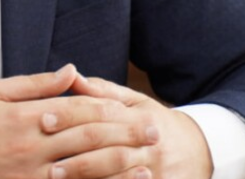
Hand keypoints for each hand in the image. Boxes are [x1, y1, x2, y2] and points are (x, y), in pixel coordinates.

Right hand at [0, 65, 160, 178]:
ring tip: (146, 163)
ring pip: (82, 171)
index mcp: (25, 118)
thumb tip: (72, 71)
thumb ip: (35, 84)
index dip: (111, 110)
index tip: (136, 110)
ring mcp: (29, 177)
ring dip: (117, 168)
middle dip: (124, 136)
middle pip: (87, 140)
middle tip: (154, 134)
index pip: (77, 111)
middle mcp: (30, 148)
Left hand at [50, 73, 213, 178]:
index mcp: (140, 118)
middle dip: (78, 158)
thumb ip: (103, 92)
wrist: (200, 150)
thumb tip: (71, 75)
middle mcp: (149, 145)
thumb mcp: (135, 102)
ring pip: (120, 177)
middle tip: (48, 163)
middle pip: (111, 151)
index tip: (44, 119)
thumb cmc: (156, 122)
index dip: (71, 117)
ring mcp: (156, 171)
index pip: (102, 116)